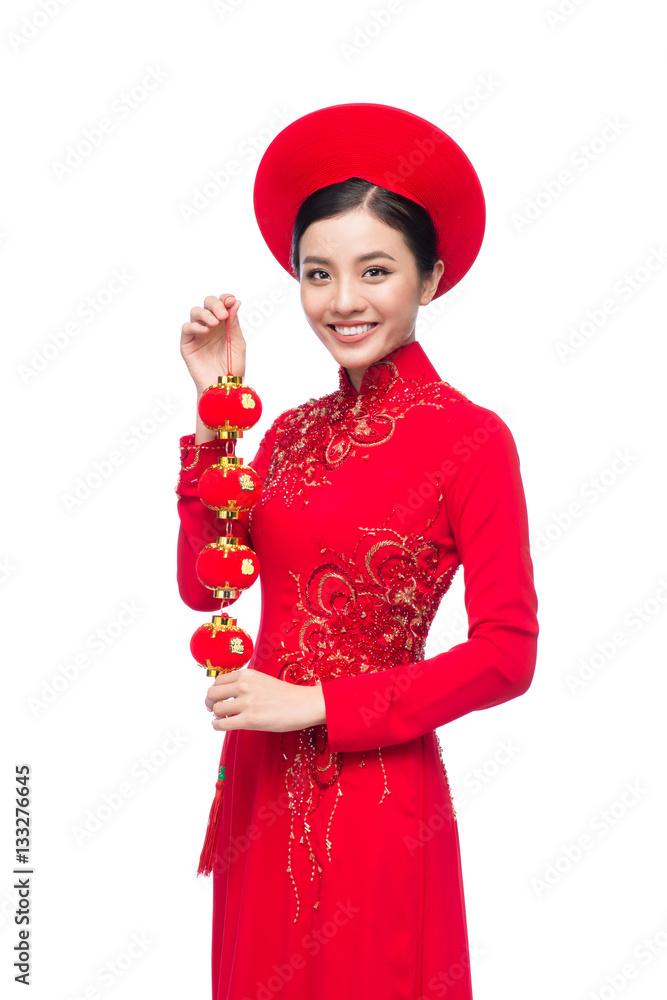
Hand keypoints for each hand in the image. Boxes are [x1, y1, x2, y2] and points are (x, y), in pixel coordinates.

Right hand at [181, 293, 245, 389]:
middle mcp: (210, 325)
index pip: (222, 303)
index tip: (232, 300)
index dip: (225, 299)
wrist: (223, 386)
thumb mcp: (237, 343)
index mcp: (224, 324)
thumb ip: (234, 323)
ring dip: (205, 314)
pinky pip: (186, 328)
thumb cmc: (232, 367)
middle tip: (223, 315)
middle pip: (207, 303)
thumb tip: (235, 302)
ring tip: (215, 323)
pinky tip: (205, 331)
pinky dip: (195, 326)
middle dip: (215, 304)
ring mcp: (198, 333)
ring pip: (195, 312)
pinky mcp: (187, 343)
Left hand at [204, 667, 326, 732]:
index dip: (215, 691)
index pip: (218, 681)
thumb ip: (244, 683)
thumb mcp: (262, 680)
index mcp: (247, 674)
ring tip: (222, 719)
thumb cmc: (286, 695)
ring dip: (216, 716)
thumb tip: (226, 693)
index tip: (216, 697)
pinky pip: (222, 724)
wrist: (305, 704)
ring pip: (216, 709)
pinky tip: (222, 726)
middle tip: (213, 708)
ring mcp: (247, 703)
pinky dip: (217, 726)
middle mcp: (244, 686)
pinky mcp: (250, 720)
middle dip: (210, 702)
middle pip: (211, 693)